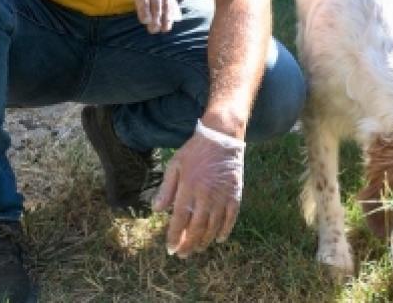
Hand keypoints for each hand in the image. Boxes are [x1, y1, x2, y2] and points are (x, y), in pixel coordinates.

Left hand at [152, 120, 245, 257]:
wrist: (222, 137)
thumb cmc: (195, 151)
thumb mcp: (174, 165)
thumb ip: (166, 189)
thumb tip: (156, 210)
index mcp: (188, 188)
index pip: (179, 219)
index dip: (175, 237)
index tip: (171, 249)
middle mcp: (206, 195)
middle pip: (197, 227)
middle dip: (189, 244)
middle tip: (183, 255)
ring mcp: (222, 196)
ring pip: (214, 226)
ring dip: (205, 241)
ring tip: (197, 249)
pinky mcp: (235, 195)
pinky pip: (231, 218)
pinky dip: (225, 230)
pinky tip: (219, 239)